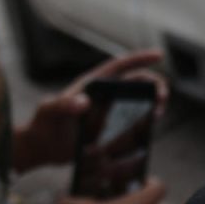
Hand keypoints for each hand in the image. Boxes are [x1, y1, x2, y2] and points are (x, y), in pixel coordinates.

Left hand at [13, 49, 169, 173]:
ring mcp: (110, 112)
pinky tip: (150, 126)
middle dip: (154, 85)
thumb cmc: (43, 125)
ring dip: (153, 103)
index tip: (159, 55)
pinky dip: (146, 121)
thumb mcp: (49, 112)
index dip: (139, 58)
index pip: (119, 66)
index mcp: (92, 84)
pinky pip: (135, 122)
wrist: (42, 148)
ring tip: (158, 112)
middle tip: (161, 96)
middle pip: (136, 83)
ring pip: (140, 102)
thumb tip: (83, 102)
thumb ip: (63, 105)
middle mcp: (105, 95)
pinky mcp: (113, 128)